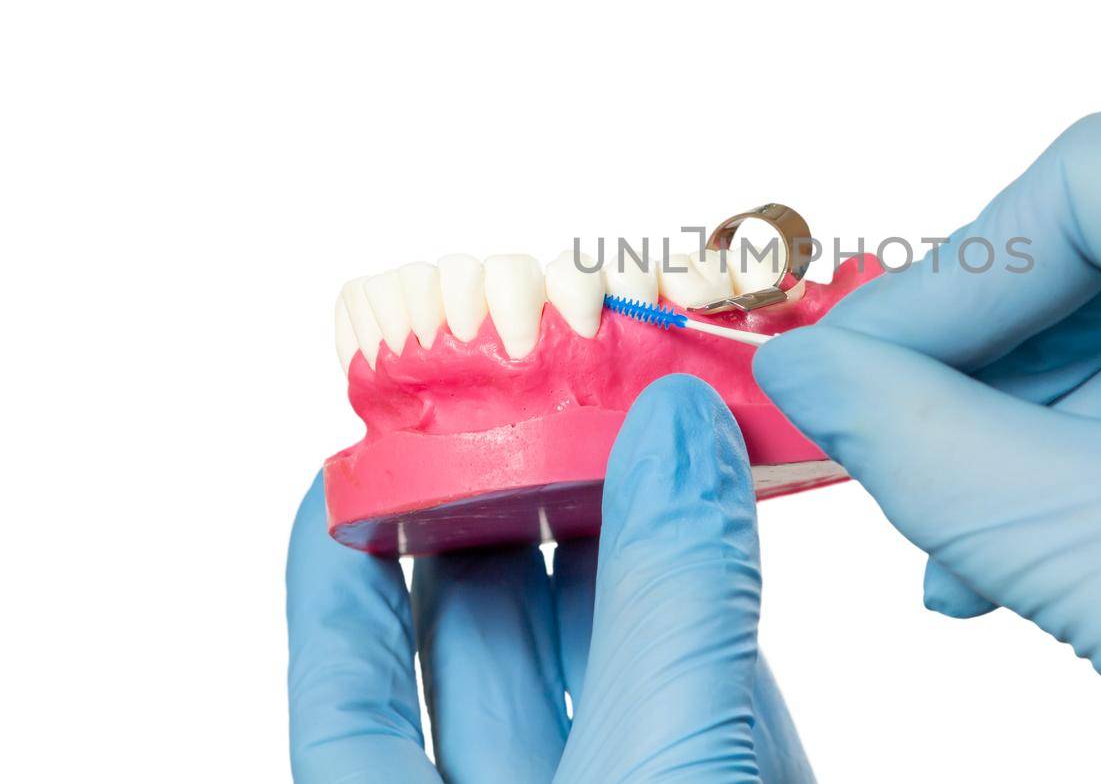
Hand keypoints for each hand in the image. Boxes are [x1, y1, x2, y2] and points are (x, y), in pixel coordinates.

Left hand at [287, 375, 813, 783]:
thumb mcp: (659, 773)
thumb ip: (667, 607)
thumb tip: (673, 430)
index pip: (347, 687)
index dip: (338, 567)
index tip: (350, 455)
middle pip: (488, 633)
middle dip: (517, 499)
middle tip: (544, 382)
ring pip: (609, 638)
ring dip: (631, 521)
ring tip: (642, 407)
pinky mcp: (737, 777)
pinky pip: (713, 666)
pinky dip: (722, 576)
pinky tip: (731, 494)